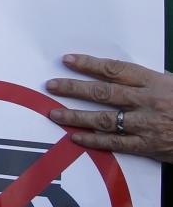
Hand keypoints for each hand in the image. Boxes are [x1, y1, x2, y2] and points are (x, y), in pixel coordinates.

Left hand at [46, 54, 172, 163]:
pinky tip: (75, 137)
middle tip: (51, 85)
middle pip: (102, 93)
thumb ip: (149, 80)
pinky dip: (93, 140)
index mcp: (155, 82)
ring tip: (54, 114)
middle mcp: (147, 102)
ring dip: (75, 116)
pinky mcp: (148, 146)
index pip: (114, 70)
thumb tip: (121, 75)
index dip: (89, 64)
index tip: (67, 60)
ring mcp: (146, 125)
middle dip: (73, 88)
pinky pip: (115, 143)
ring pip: (103, 119)